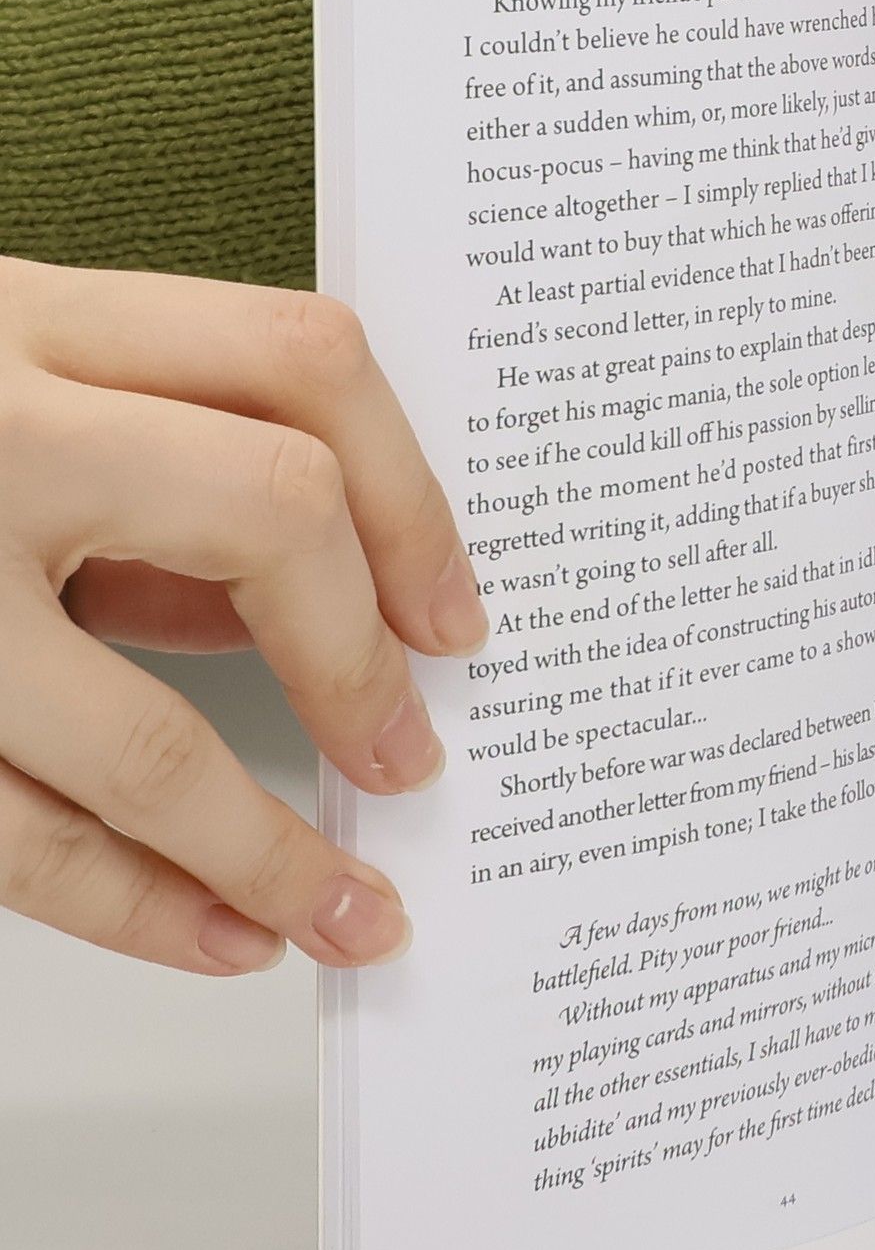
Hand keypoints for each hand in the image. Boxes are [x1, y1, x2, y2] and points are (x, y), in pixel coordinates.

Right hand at [0, 256, 487, 975]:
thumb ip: (136, 463)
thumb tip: (319, 613)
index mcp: (16, 317)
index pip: (297, 356)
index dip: (413, 492)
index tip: (456, 610)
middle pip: (267, 511)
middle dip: (364, 656)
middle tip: (414, 751)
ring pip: (135, 735)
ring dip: (269, 847)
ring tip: (353, 912)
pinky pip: (10, 833)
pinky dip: (136, 904)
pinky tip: (221, 932)